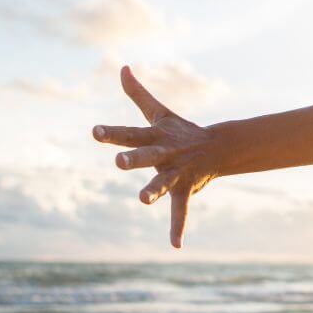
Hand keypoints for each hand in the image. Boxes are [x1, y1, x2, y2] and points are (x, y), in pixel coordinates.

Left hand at [92, 65, 218, 248]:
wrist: (218, 147)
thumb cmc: (181, 130)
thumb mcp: (159, 112)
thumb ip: (138, 94)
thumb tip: (122, 67)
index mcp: (155, 136)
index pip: (129, 133)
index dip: (111, 133)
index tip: (94, 132)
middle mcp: (165, 153)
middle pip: (146, 155)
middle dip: (133, 158)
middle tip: (118, 162)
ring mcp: (176, 172)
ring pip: (163, 182)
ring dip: (154, 191)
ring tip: (143, 200)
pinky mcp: (186, 189)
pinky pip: (182, 211)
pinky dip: (178, 227)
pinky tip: (175, 245)